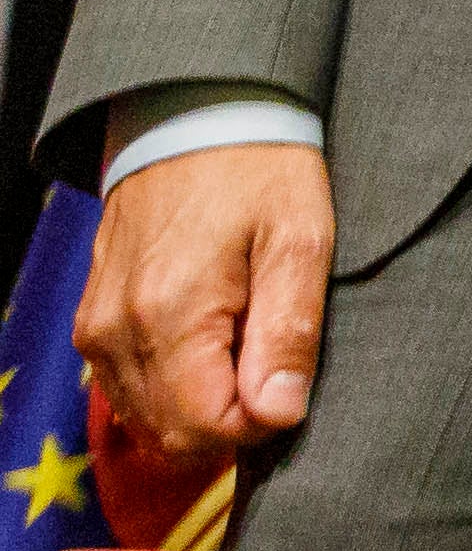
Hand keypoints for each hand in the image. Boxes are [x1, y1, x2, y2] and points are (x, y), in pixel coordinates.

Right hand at [79, 143, 333, 459]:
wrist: (194, 116)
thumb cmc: (260, 171)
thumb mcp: (300, 239)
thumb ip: (288, 332)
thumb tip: (278, 414)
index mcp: (170, 314)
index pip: (205, 428)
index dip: (260, 422)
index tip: (291, 382)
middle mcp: (117, 331)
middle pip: (171, 435)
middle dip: (231, 420)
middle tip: (273, 363)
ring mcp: (97, 328)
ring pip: (147, 418)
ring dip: (200, 405)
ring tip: (245, 341)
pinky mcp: (93, 320)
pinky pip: (127, 387)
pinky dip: (171, 386)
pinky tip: (211, 340)